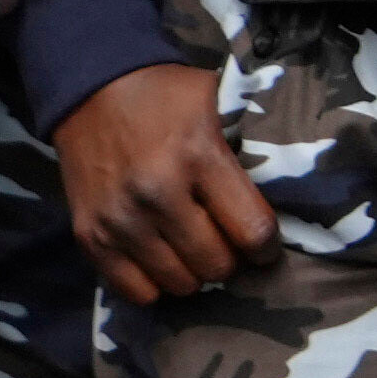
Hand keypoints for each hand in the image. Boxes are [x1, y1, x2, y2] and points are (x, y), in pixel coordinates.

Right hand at [55, 57, 277, 306]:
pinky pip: (136, 291)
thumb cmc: (164, 94)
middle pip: (217, 265)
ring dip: (191, 271)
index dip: (266, 245)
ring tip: (188, 247)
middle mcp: (156, 194)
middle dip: (228, 257)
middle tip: (221, 239)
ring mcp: (119, 219)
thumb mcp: (216, 101)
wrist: (89, 85)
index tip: (261, 241)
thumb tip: (287, 189)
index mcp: (197, 157)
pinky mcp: (89, 234)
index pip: (252, 232)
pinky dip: (153, 282)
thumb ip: (246, 145)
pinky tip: (157, 257)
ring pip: (180, 284)